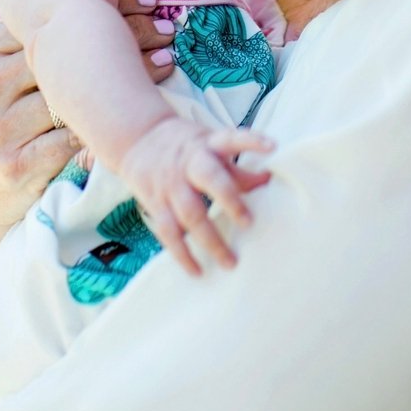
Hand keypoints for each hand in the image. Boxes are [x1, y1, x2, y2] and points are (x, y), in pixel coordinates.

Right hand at [0, 0, 178, 265]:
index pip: (51, 17)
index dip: (106, 3)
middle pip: (69, 52)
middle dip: (126, 35)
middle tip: (170, 26)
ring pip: (80, 93)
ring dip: (132, 77)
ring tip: (168, 61)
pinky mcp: (16, 167)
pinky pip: (75, 140)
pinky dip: (110, 124)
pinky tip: (142, 111)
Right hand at [118, 116, 273, 275]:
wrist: (138, 139)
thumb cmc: (187, 146)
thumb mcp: (210, 145)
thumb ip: (237, 167)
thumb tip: (268, 179)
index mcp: (208, 144)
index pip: (231, 138)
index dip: (251, 141)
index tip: (272, 146)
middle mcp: (189, 162)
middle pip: (208, 179)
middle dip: (229, 200)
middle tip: (248, 223)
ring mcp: (171, 184)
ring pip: (189, 213)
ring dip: (211, 240)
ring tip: (230, 262)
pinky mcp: (155, 203)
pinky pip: (168, 232)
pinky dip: (182, 254)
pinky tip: (197, 271)